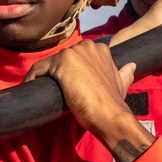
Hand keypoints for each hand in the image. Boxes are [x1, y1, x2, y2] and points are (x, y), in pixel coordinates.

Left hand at [25, 40, 155, 161]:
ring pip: (48, 63)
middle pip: (60, 59)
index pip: (75, 57)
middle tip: (50, 90)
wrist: (110, 115)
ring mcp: (74, 53)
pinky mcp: (62, 62)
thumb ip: (123, 74)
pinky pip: (39, 68)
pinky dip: (32, 77)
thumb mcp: (121, 84)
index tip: (63, 85)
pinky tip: (30, 88)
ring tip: (38, 91)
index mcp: (100, 49)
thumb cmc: (113, 104)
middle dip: (54, 73)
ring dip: (41, 77)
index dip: (68, 72)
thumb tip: (131, 66)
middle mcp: (87, 46)